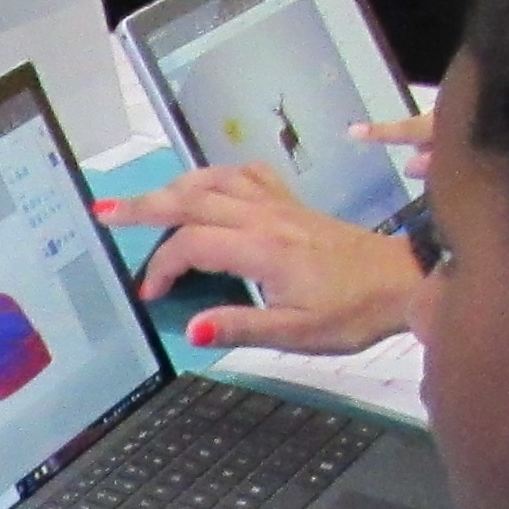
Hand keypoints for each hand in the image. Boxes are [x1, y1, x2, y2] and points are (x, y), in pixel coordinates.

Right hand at [114, 160, 418, 357]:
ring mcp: (280, 205)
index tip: (149, 294)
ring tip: (146, 200)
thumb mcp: (299, 333)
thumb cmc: (354, 312)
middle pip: (192, 199)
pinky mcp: (292, 203)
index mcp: (264, 250)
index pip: (192, 245)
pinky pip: (245, 174)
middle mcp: (266, 218)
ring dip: (175, 186)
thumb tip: (193, 330)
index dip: (161, 267)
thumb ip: (242, 327)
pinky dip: (216, 175)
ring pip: (215, 180)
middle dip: (144, 205)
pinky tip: (205, 186)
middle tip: (105, 210)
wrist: (404, 281)